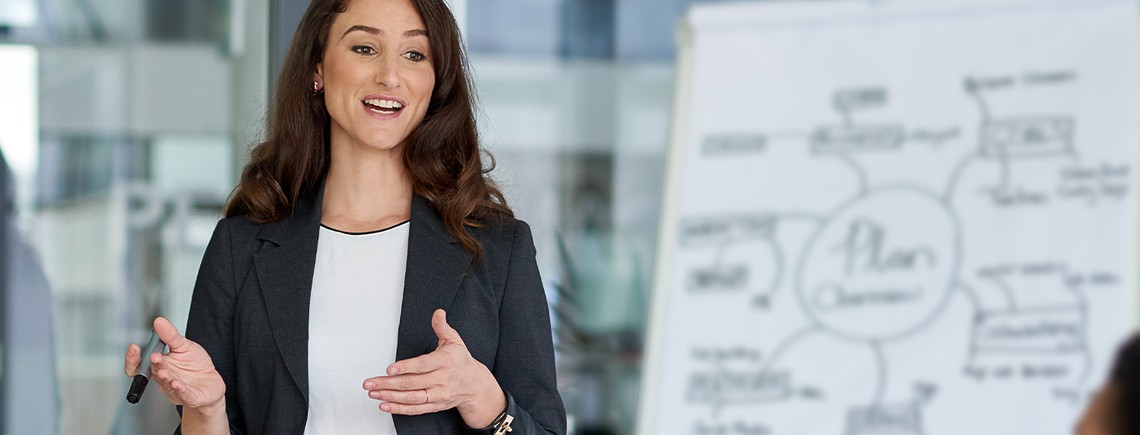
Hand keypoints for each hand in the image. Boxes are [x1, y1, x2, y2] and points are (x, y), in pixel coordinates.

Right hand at [123, 317, 225, 409]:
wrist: (210, 383)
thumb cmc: (195, 365)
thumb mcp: (184, 346)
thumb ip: (170, 336)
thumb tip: (159, 322)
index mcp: (161, 366)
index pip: (140, 366)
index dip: (133, 359)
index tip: (134, 348)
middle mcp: (165, 379)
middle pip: (155, 373)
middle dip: (155, 365)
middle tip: (155, 356)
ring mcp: (176, 389)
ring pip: (167, 384)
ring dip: (165, 378)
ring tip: (164, 372)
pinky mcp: (190, 397)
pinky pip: (183, 394)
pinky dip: (180, 390)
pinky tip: (178, 384)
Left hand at [363, 309, 505, 427]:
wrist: (475, 385)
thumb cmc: (461, 361)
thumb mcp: (454, 341)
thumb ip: (442, 327)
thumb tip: (438, 313)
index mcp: (443, 362)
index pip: (422, 365)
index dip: (405, 367)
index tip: (390, 369)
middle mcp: (440, 380)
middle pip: (411, 383)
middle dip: (388, 383)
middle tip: (370, 382)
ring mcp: (437, 395)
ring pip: (411, 398)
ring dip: (390, 396)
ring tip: (373, 393)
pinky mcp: (435, 405)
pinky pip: (415, 409)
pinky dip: (399, 409)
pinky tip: (385, 405)